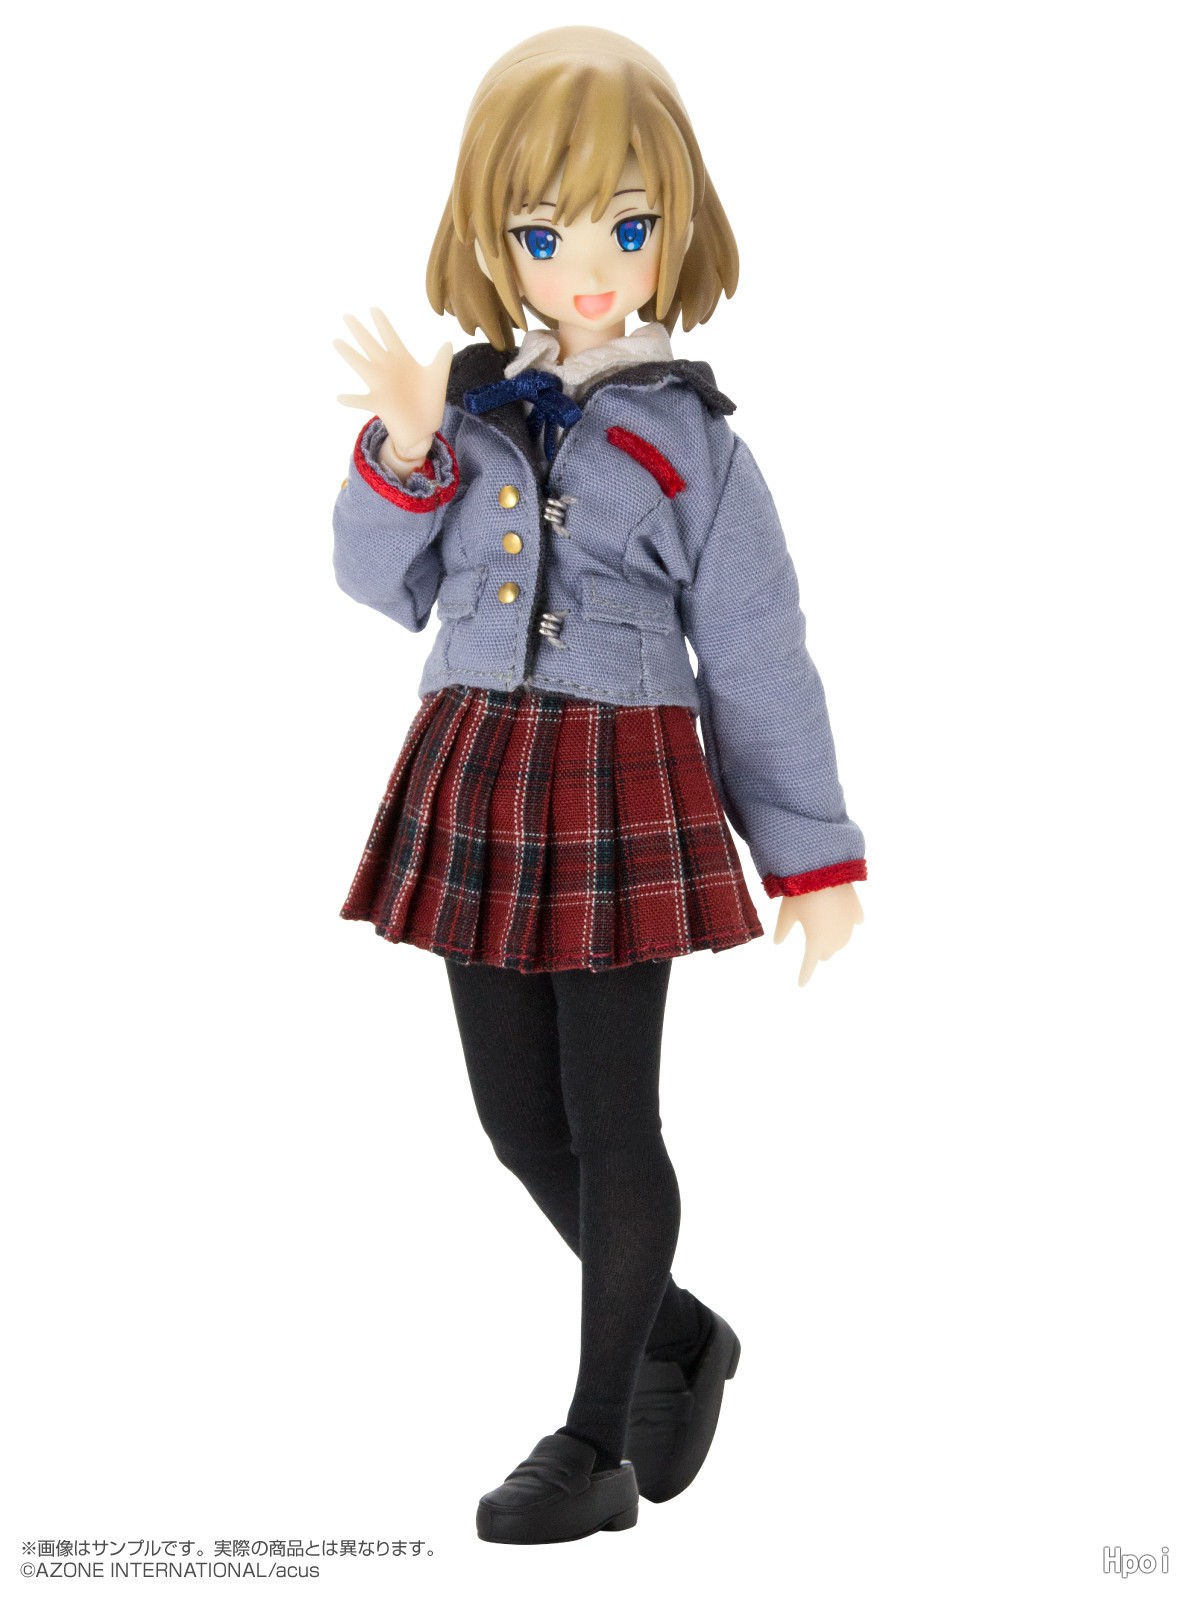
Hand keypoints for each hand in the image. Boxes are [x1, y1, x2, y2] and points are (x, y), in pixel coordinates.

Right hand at [334, 307, 452, 470]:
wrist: (424, 426)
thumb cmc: (430, 400)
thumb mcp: (438, 376)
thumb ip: (441, 358)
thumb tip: (448, 342)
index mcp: (402, 360)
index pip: (390, 337)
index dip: (382, 323)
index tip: (374, 308)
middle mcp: (388, 369)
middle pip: (370, 345)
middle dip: (360, 331)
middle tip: (347, 316)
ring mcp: (381, 385)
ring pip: (361, 365)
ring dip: (349, 354)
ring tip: (336, 341)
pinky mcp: (379, 403)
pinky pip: (361, 400)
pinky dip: (351, 399)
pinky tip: (340, 397)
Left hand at [773, 883, 863, 986]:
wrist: (824, 869)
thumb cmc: (800, 893)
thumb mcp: (786, 912)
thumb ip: (782, 929)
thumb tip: (777, 942)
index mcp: (816, 941)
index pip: (809, 965)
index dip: (804, 975)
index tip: (801, 985)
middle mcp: (835, 938)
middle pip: (827, 953)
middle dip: (820, 952)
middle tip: (815, 949)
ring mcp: (848, 925)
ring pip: (842, 941)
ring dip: (834, 940)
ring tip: (827, 934)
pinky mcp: (856, 910)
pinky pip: (854, 921)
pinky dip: (850, 922)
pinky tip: (850, 921)